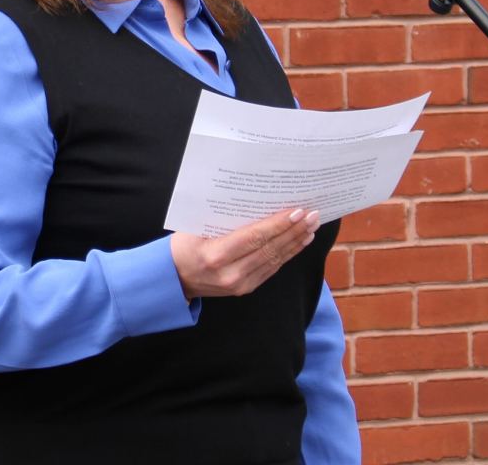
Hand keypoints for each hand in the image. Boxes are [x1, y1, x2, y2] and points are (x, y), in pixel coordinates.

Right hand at [170, 208, 319, 299]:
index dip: (278, 225)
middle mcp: (230, 274)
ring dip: (296, 242)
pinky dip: (288, 254)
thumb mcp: (197, 227)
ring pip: (275, 260)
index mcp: (215, 255)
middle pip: (269, 249)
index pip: (254, 237)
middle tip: (313, 215)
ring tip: (312, 226)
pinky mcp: (246, 289)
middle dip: (294, 231)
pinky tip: (299, 242)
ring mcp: (239, 285)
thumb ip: (225, 217)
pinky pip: (272, 269)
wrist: (174, 278)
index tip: (298, 212)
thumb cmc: (184, 246)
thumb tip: (258, 198)